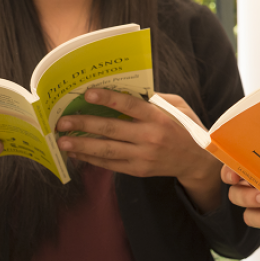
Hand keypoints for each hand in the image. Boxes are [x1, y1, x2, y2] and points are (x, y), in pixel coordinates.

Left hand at [56, 90, 222, 211]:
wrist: (197, 160)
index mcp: (159, 117)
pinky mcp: (138, 170)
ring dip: (82, 146)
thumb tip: (125, 90)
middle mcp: (150, 137)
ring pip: (107, 150)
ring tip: (62, 141)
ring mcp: (143, 156)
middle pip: (112, 129)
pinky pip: (111, 165)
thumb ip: (154, 98)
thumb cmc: (186, 127)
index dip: (107, 99)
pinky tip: (77, 154)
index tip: (88, 94)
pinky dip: (92, 159)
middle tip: (63, 121)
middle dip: (84, 124)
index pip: (129, 106)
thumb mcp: (178, 106)